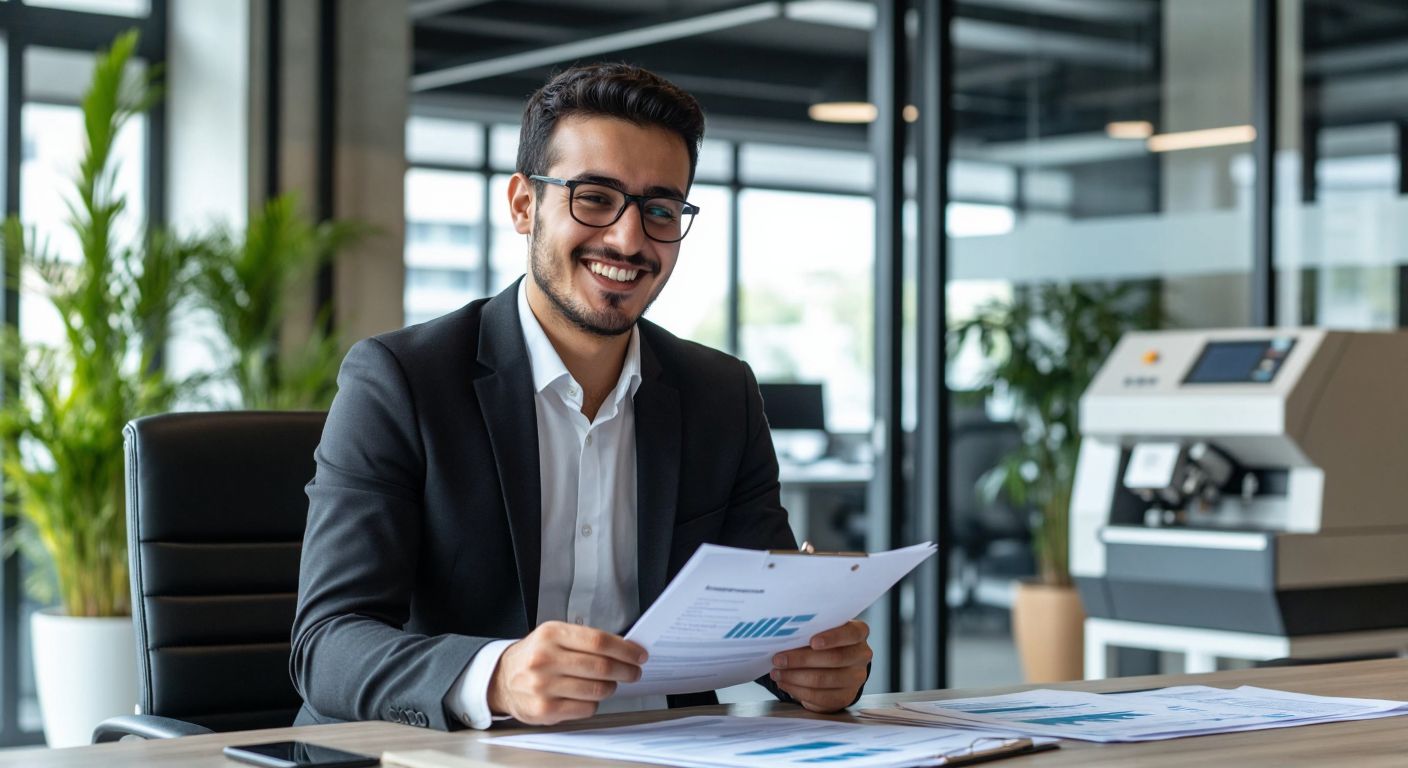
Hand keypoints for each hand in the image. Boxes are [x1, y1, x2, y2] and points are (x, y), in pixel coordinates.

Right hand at [487, 620, 646, 724]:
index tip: (638, 654)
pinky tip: (590, 696)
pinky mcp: (545, 709)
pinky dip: (595, 703)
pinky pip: (586, 707)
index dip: (625, 649)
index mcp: (551, 634)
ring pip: (597, 689)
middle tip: (634, 672)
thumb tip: (624, 650)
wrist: (502, 679)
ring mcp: (543, 686)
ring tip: (611, 683)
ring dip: (611, 687)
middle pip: (601, 666)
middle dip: (626, 670)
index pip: (598, 641)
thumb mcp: (554, 636)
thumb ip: (585, 640)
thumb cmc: (535, 656)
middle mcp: (545, 659)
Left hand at [770, 620, 870, 712]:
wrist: (836, 665)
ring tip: (777, 673)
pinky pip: (821, 697)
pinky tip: (785, 684)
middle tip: (778, 659)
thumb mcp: (822, 631)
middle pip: (834, 658)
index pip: (850, 633)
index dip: (832, 638)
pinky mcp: (846, 697)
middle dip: (801, 659)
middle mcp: (862, 655)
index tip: (812, 641)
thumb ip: (810, 632)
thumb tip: (784, 638)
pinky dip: (799, 691)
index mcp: (858, 633)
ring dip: (795, 677)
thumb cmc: (825, 642)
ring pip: (824, 679)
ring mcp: (856, 678)